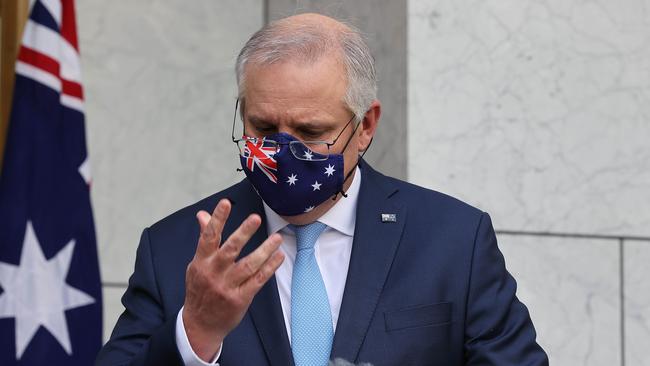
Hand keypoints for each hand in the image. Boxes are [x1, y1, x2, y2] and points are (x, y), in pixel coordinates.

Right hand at [182, 199, 283, 360]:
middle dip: (243, 233)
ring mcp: (226, 287)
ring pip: (248, 265)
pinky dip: (269, 268)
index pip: (209, 236)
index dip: (217, 219)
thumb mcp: (197, 264)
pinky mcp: (239, 299)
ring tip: (277, 238)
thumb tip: (202, 215)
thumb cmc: (200, 289)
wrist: (200, 325)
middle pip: (230, 249)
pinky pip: (257, 281)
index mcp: (201, 262)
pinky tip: (278, 257)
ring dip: (264, 250)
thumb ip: (204, 239)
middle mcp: (213, 273)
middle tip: (255, 218)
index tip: (226, 203)